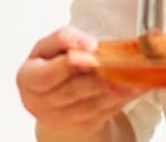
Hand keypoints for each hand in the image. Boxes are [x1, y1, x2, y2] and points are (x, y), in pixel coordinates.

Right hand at [16, 26, 144, 139]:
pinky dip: (123, 98)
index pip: (46, 74)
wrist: (57, 99)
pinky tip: (137, 86)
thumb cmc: (54, 67)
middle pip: (72, 91)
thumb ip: (64, 38)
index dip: (69, 63)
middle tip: (119, 63)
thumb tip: (87, 44)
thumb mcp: (51, 47)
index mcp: (28, 78)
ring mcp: (61, 118)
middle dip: (98, 77)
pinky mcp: (83, 126)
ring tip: (135, 75)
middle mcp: (40, 103)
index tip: (92, 48)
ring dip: (116, 90)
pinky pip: (106, 112)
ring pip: (92, 104)